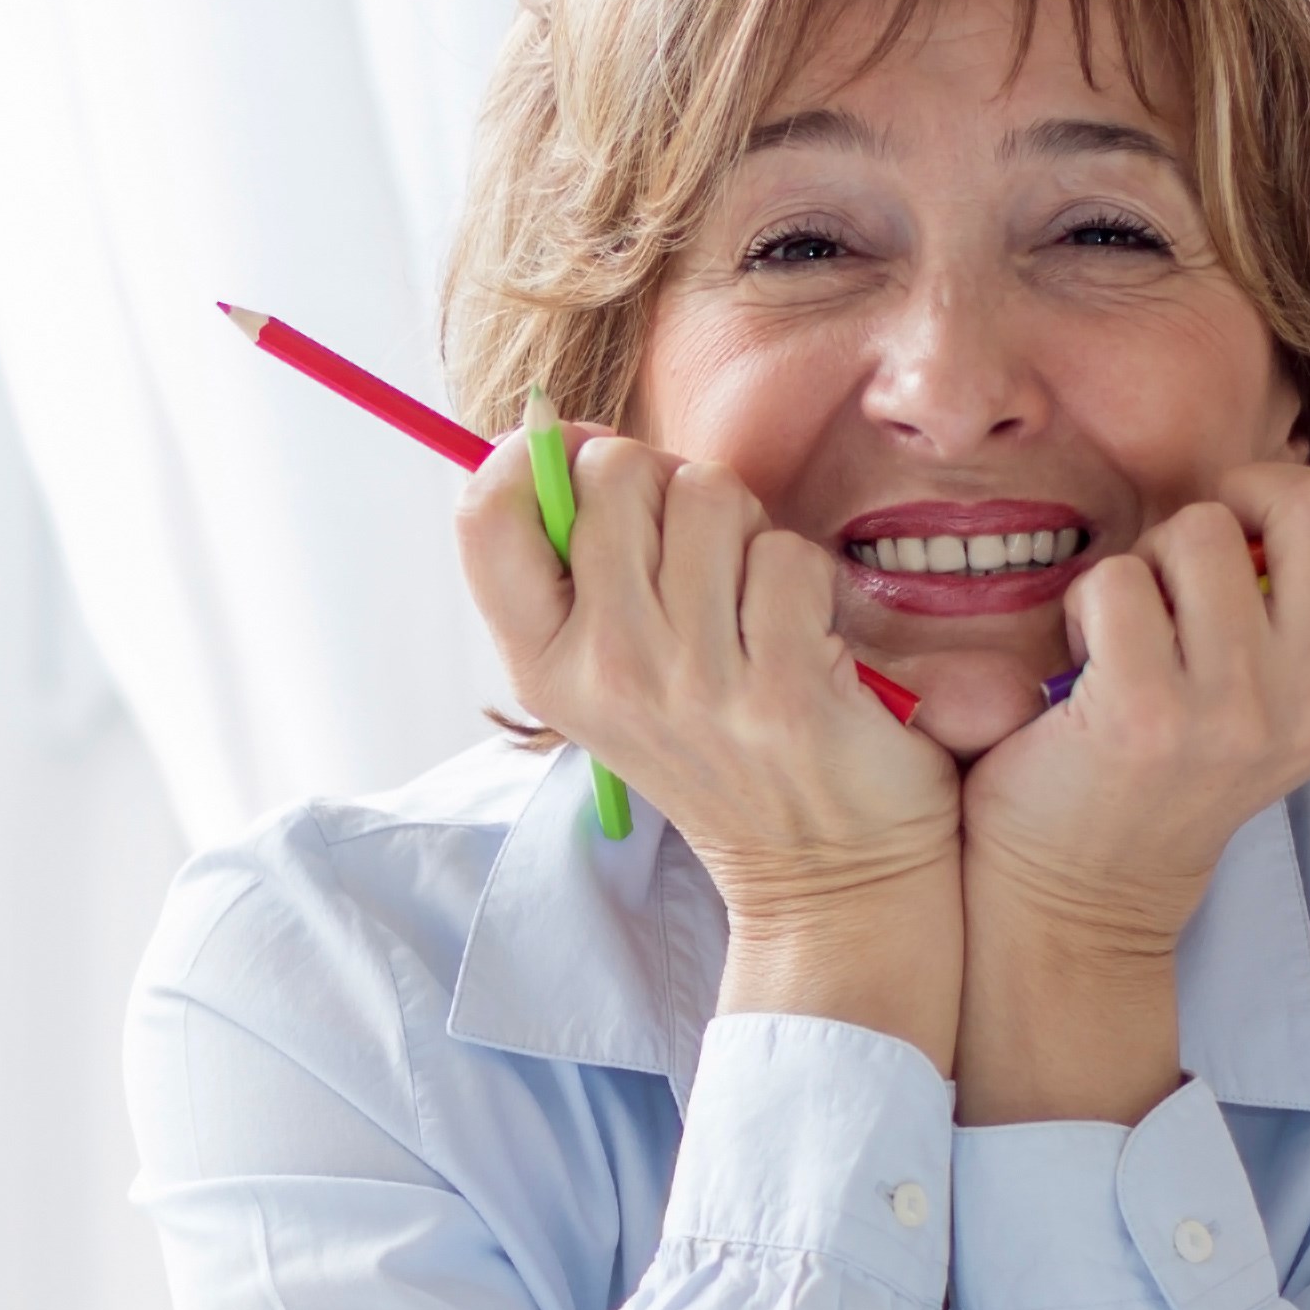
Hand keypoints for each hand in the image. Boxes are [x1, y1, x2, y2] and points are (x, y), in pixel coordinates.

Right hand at [459, 412, 964, 1070]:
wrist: (825, 877)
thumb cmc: (722, 748)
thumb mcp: (611, 675)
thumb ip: (577, 565)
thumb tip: (563, 433)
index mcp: (543, 665)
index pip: (484, 514)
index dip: (533, 455)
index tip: (586, 460)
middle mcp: (605, 674)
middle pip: (613, 474)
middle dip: (670, 484)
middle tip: (703, 554)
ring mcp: (692, 685)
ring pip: (710, 496)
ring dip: (748, 527)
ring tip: (757, 601)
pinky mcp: (782, 692)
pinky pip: (789, 555)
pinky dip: (810, 580)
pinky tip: (809, 642)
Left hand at [948, 354, 1309, 1122]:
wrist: (1082, 891)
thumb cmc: (1174, 755)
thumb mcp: (1284, 675)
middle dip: (1243, 492)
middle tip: (1201, 544)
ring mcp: (1241, 714)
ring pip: (1202, 531)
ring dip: (1153, 557)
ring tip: (1139, 629)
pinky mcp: (1146, 717)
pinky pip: (1119, 579)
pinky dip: (1091, 601)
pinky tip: (1089, 661)